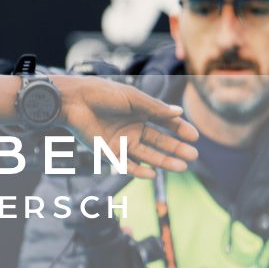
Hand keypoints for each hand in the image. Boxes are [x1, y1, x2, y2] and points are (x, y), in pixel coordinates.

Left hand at [58, 74, 197, 177]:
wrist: (74, 101)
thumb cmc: (102, 94)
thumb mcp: (132, 98)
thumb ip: (155, 108)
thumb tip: (179, 112)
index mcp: (139, 112)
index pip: (164, 123)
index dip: (179, 129)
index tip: (194, 136)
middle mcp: (132, 128)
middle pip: (159, 141)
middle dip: (177, 148)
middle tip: (194, 155)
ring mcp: (121, 141)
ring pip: (147, 155)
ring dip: (164, 161)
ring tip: (183, 166)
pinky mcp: (108, 152)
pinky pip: (127, 165)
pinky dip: (139, 171)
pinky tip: (152, 174)